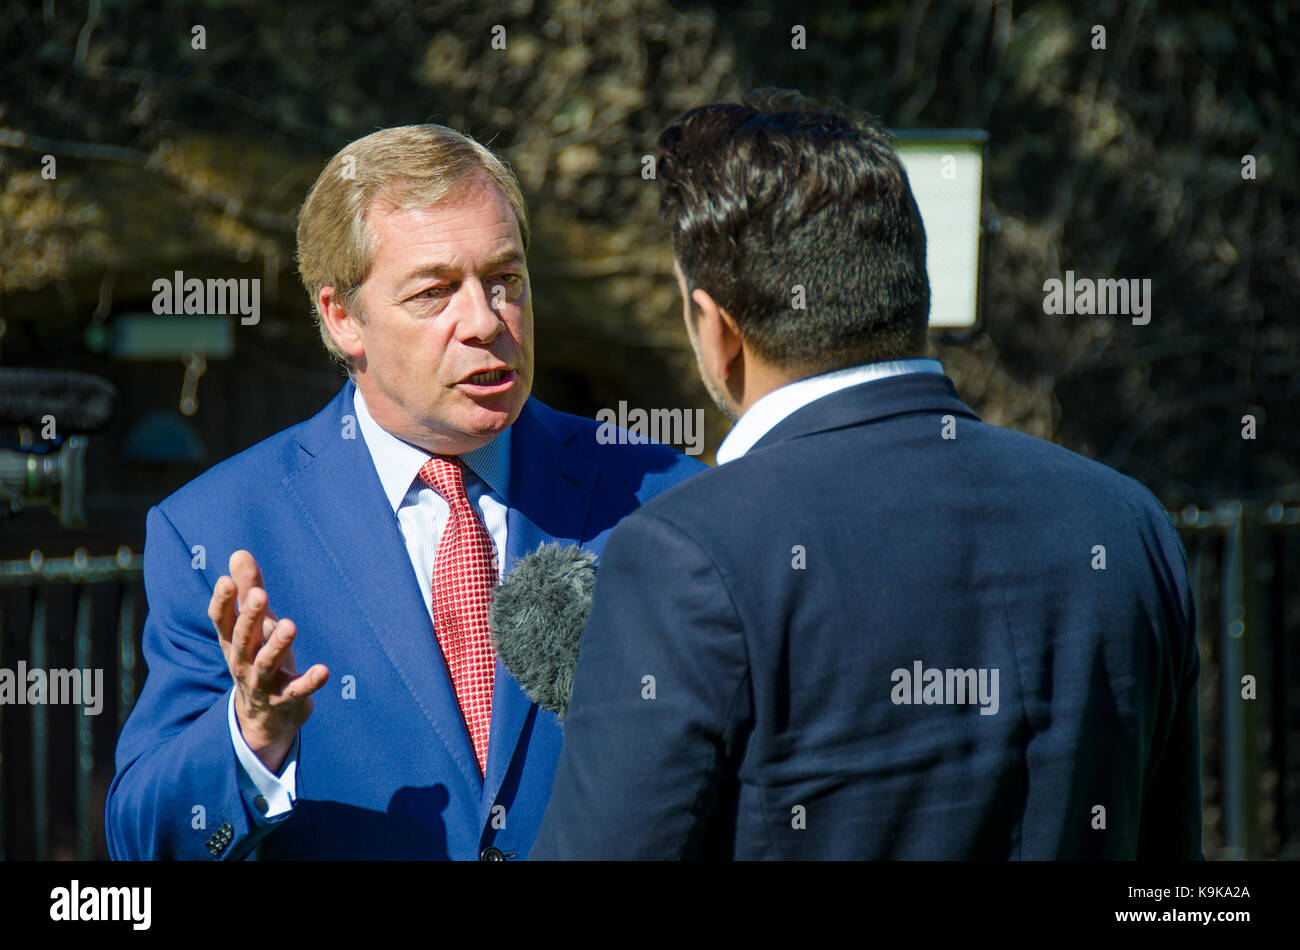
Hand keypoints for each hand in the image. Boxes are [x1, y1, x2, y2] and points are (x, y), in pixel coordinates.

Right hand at [208, 550, 328, 772]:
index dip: (222, 602)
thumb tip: (239, 553)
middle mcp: (243, 662)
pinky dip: (309, 682)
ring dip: (277, 645)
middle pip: (243, 639)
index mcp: (233, 642)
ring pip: (267, 663)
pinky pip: (296, 691)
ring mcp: (263, 682)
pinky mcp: (285, 699)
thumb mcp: (253, 624)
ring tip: (290, 625)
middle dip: (250, 617)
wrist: (265, 716)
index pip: (221, 621)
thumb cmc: (258, 655)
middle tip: (260, 595)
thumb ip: (248, 589)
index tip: (226, 581)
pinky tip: (324, 671)